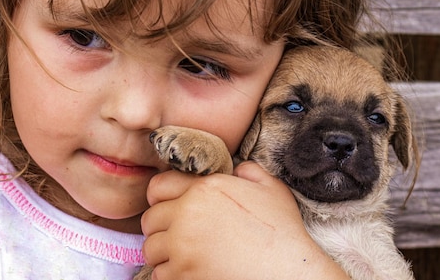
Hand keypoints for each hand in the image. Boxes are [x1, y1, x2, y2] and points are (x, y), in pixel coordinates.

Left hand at [141, 161, 348, 279]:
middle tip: (177, 236)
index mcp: (205, 188)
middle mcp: (188, 213)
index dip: (161, 198)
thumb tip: (237, 170)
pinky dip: (170, 274)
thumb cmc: (283, 231)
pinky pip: (160, 274)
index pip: (158, 187)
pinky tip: (188, 272)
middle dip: (161, 228)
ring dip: (164, 252)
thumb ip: (249, 171)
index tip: (169, 209)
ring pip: (151, 248)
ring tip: (183, 255)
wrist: (290, 272)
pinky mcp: (183, 274)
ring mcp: (183, 246)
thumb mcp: (271, 188)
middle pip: (149, 220)